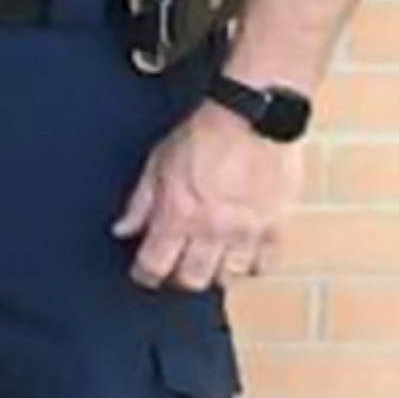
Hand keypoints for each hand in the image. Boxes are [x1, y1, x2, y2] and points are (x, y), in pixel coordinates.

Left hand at [113, 102, 301, 293]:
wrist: (253, 117)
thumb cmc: (204, 134)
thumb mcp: (158, 163)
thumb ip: (140, 203)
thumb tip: (123, 230)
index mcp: (178, 214)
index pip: (154, 265)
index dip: (145, 275)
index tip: (144, 273)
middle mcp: (212, 229)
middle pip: (192, 280)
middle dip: (179, 278)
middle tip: (177, 266)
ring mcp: (246, 231)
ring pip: (229, 278)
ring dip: (216, 273)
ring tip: (211, 259)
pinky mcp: (275, 226)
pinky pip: (265, 264)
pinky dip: (252, 265)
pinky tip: (242, 252)